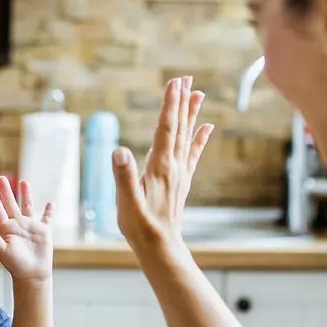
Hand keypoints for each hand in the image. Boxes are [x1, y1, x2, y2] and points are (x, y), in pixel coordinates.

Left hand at [0, 176, 53, 281]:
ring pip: (28, 207)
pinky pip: (47, 218)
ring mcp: (30, 227)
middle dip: (6, 191)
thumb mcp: (2, 251)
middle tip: (1, 178)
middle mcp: (18, 225)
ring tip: (23, 182)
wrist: (32, 274)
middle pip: (11, 204)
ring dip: (26, 195)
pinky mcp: (43, 231)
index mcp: (6, 229)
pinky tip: (50, 203)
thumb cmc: (16, 265)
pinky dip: (49, 211)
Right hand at [111, 76, 213, 249]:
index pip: (166, 128)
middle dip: (181, 101)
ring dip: (191, 113)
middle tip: (185, 78)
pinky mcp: (180, 181)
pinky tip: (206, 127)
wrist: (160, 247)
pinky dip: (199, 138)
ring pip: (187, 136)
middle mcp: (174, 166)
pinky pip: (192, 153)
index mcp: (160, 166)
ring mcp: (179, 173)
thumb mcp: (126, 203)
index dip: (170, 104)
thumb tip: (120, 150)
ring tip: (198, 93)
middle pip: (179, 127)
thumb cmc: (140, 227)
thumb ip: (123, 177)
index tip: (174, 82)